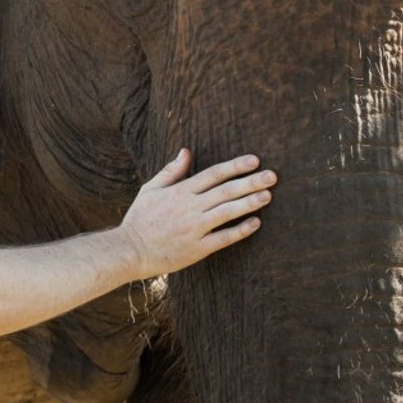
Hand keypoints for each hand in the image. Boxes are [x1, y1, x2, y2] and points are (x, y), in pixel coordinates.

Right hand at [117, 149, 274, 278]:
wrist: (130, 250)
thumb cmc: (140, 218)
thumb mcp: (150, 189)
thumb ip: (171, 171)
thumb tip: (186, 151)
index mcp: (179, 192)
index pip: (213, 174)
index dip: (235, 166)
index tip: (254, 160)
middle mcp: (189, 208)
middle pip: (225, 191)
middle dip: (250, 182)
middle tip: (272, 176)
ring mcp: (194, 228)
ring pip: (227, 212)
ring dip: (249, 203)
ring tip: (268, 195)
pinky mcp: (197, 248)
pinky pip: (224, 238)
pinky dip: (240, 230)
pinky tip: (256, 223)